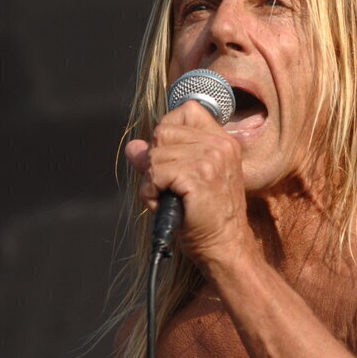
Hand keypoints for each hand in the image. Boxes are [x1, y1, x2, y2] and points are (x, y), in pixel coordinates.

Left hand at [124, 100, 249, 267]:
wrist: (224, 247)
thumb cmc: (207, 218)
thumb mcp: (185, 181)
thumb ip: (161, 159)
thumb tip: (133, 147)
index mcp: (222, 141)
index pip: (187, 110)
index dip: (168, 131)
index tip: (171, 158)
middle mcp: (219, 145)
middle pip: (163, 131)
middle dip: (155, 161)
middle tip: (168, 187)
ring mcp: (210, 158)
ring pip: (155, 154)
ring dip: (151, 181)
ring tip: (168, 198)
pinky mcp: (198, 175)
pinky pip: (155, 174)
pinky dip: (150, 193)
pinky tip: (164, 205)